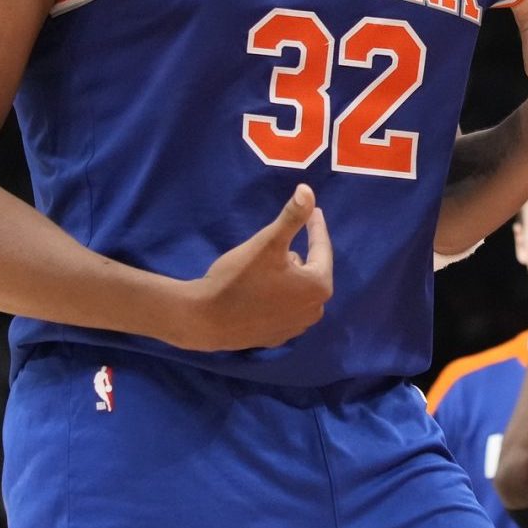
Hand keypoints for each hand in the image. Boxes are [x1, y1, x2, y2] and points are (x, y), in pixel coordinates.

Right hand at [169, 185, 333, 350]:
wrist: (206, 320)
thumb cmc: (240, 277)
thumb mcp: (268, 242)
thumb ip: (292, 217)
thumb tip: (308, 190)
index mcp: (318, 286)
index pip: (321, 248)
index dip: (315, 226)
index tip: (314, 210)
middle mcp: (314, 310)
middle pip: (310, 271)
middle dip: (298, 255)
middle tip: (279, 242)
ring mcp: (296, 327)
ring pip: (297, 290)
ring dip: (288, 276)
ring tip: (267, 266)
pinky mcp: (278, 337)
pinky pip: (285, 307)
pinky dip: (279, 295)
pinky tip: (262, 290)